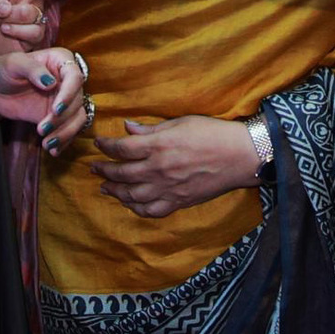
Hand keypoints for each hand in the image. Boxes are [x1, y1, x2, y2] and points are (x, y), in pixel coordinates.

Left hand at [0, 46, 93, 150]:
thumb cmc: (6, 70)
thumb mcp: (13, 64)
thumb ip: (32, 69)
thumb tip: (50, 83)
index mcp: (61, 61)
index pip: (75, 77)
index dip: (68, 94)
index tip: (55, 110)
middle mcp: (69, 80)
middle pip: (78, 101)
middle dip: (61, 119)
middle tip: (41, 129)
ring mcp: (67, 99)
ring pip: (78, 117)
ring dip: (65, 133)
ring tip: (47, 144)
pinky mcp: (61, 117)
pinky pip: (70, 130)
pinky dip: (63, 142)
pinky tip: (52, 151)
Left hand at [89, 112, 262, 218]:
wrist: (240, 156)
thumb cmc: (213, 133)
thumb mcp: (181, 123)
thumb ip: (151, 130)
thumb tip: (128, 128)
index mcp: (158, 146)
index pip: (122, 148)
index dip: (106, 146)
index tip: (98, 144)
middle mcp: (158, 170)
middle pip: (122, 174)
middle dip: (104, 170)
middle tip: (94, 168)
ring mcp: (168, 189)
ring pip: (132, 195)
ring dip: (115, 191)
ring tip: (105, 187)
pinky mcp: (179, 201)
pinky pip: (151, 210)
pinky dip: (137, 208)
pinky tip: (130, 203)